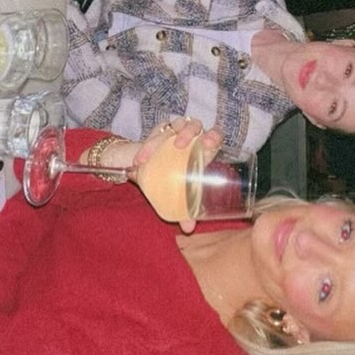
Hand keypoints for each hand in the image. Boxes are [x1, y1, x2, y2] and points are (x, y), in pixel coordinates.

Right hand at [135, 117, 223, 233]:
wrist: (154, 164)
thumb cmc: (178, 176)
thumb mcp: (183, 190)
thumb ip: (186, 209)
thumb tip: (188, 229)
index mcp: (205, 148)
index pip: (215, 135)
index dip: (214, 136)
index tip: (209, 144)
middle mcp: (193, 136)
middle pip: (196, 126)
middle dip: (189, 132)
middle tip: (179, 145)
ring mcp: (176, 130)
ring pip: (176, 125)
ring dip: (166, 137)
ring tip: (157, 153)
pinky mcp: (160, 129)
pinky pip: (156, 133)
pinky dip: (147, 147)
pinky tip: (140, 160)